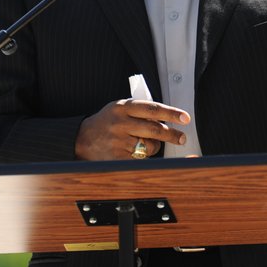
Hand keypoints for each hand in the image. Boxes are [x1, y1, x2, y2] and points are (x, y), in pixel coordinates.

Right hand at [75, 99, 189, 159]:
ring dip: (155, 147)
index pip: (152, 108)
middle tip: (182, 138)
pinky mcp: (117, 157)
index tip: (185, 118)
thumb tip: (167, 117)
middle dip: (172, 135)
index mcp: (123, 106)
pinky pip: (141, 159)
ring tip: (147, 145)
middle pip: (154, 129)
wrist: (81, 138)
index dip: (171, 113)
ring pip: (149, 146)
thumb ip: (139, 110)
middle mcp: (120, 122)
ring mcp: (118, 141)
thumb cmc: (106, 122)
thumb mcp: (119, 108)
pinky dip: (145, 158)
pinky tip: (138, 154)